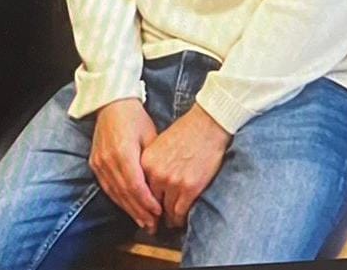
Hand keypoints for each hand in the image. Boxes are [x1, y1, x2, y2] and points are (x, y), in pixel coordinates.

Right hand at [90, 98, 162, 233]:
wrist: (111, 103)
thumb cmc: (135, 118)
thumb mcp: (150, 136)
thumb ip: (153, 161)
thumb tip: (163, 185)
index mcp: (123, 151)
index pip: (135, 185)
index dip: (147, 202)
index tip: (159, 213)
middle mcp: (108, 159)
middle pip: (125, 193)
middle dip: (140, 212)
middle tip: (153, 226)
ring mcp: (99, 162)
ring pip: (115, 193)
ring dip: (129, 210)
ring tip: (143, 223)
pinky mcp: (95, 163)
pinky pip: (107, 187)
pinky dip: (119, 200)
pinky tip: (128, 209)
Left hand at [140, 105, 228, 228]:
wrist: (207, 125)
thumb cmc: (185, 132)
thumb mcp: (158, 145)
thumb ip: (151, 165)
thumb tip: (148, 184)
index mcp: (146, 162)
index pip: (140, 191)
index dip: (144, 202)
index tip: (146, 210)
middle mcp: (156, 174)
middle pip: (152, 203)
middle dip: (154, 213)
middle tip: (156, 221)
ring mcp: (173, 182)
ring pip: (166, 210)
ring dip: (169, 218)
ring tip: (171, 221)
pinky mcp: (190, 188)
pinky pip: (180, 212)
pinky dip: (180, 218)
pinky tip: (181, 219)